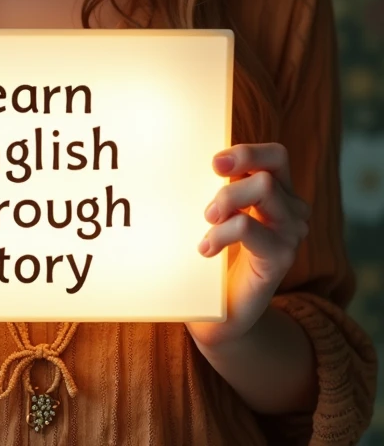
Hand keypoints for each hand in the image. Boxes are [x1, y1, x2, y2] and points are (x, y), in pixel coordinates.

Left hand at [185, 143, 310, 350]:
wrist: (221, 315)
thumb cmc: (214, 259)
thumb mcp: (214, 216)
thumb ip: (212, 189)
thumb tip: (176, 160)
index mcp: (278, 193)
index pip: (276, 156)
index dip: (247, 152)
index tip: (214, 163)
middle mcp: (291, 209)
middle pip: (271, 168)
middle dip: (235, 173)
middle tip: (207, 198)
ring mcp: (290, 233)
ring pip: (264, 188)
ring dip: (227, 200)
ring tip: (207, 222)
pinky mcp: (281, 257)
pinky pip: (249, 226)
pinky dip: (222, 232)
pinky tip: (206, 248)